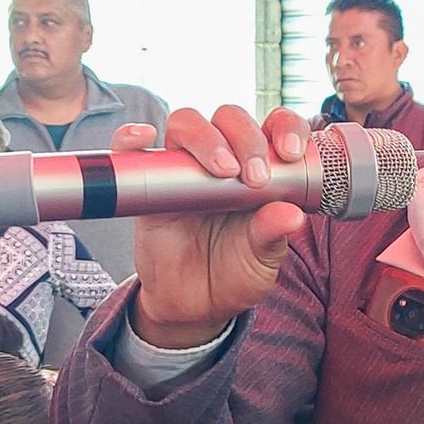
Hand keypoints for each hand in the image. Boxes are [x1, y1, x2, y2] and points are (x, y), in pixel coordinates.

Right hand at [125, 107, 311, 347]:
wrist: (197, 304)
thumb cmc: (237, 272)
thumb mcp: (263, 258)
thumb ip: (273, 234)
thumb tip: (292, 215)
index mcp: (262, 169)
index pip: (274, 126)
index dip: (286, 127)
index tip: (291, 153)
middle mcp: (224, 159)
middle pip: (229, 118)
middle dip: (246, 137)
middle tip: (255, 177)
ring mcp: (183, 168)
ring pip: (186, 124)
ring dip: (206, 138)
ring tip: (223, 171)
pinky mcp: (148, 185)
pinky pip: (130, 150)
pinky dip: (130, 137)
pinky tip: (144, 136)